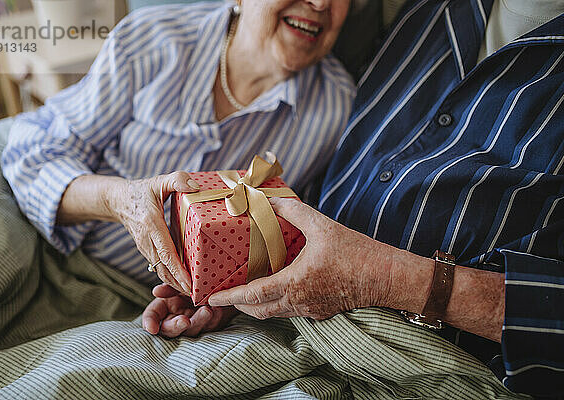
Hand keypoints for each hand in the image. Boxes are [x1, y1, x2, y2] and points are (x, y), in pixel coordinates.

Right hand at [106, 171, 199, 293]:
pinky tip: (182, 284)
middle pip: (164, 267)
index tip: (190, 283)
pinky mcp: (146, 250)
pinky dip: (170, 277)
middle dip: (179, 284)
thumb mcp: (159, 181)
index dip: (178, 269)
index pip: (166, 251)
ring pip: (160, 270)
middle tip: (197, 295)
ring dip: (175, 283)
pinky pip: (158, 267)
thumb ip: (177, 180)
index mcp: (151, 224)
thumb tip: (195, 187)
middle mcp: (146, 239)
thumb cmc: (142, 190)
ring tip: (193, 293)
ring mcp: (144, 247)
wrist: (117, 200)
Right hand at [142, 284, 238, 336]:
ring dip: (199, 321)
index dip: (149, 323)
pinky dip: (215, 318)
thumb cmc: (192, 282)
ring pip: (192, 330)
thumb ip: (168, 287)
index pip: (152, 317)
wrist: (214, 283)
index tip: (152, 329)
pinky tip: (218, 310)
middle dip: (177, 326)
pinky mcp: (210, 326)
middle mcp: (176, 319)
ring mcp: (193, 324)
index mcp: (164, 307)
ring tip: (206, 310)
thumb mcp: (179, 281)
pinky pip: (212, 326)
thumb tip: (156, 291)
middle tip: (185, 321)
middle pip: (170, 329)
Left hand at [208, 197, 394, 319]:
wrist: (388, 277)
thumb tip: (269, 200)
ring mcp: (311, 310)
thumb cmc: (357, 253)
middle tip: (223, 295)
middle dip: (237, 306)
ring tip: (243, 294)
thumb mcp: (322, 226)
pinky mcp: (321, 311)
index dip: (229, 298)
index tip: (210, 297)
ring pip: (274, 314)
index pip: (252, 296)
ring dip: (256, 307)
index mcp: (295, 284)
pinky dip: (276, 304)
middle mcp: (299, 302)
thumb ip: (293, 212)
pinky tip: (277, 290)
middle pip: (259, 311)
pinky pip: (291, 311)